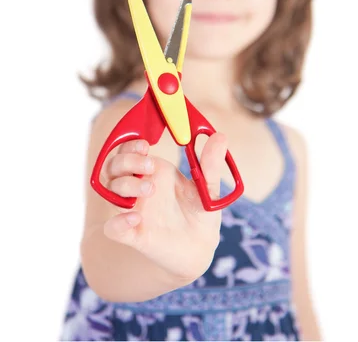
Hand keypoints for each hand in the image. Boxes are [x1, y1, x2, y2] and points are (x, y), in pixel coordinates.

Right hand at [102, 133, 227, 281]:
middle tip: (151, 165)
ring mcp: (134, 209)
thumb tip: (220, 136)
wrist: (201, 248)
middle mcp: (139, 187)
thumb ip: (210, 165)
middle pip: (115, 165)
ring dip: (125, 184)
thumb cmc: (200, 212)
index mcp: (154, 171)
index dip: (132, 145)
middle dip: (127, 160)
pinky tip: (135, 218)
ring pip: (110, 190)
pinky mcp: (134, 235)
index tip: (146, 145)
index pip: (130, 149)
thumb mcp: (208, 188)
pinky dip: (117, 222)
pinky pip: (112, 228)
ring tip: (151, 188)